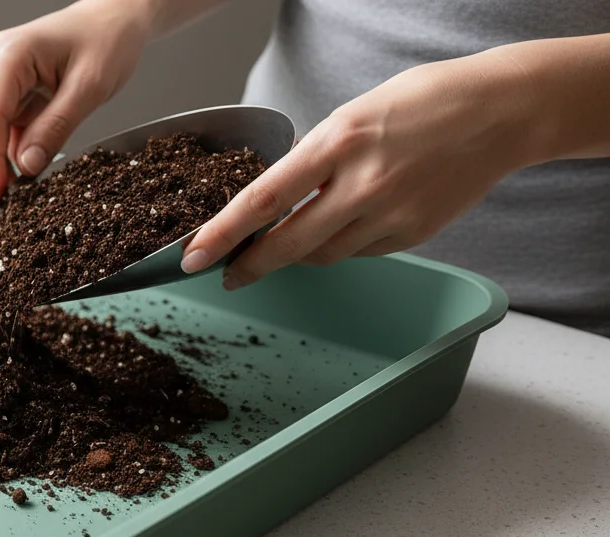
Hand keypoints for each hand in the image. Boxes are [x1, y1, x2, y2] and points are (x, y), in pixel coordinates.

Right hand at [0, 0, 153, 206]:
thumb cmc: (106, 40)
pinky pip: (1, 133)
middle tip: (3, 209)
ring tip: (14, 200)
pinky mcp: (9, 95)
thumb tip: (27, 167)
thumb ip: (57, 126)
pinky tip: (22, 179)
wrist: (115, 19)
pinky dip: (8, 158)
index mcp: (8, 56)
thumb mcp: (89, 86)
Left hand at [180, 48, 539, 289]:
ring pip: (323, 254)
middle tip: (226, 275)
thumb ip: (313, 160)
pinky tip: (348, 223)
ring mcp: (391, 214)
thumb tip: (273, 202)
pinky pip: (359, 252)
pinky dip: (342, 245)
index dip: (222, 234)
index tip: (193, 256)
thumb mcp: (352, 116)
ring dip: (298, 253)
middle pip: (288, 244)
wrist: (502, 111)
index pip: (263, 199)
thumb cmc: (422, 102)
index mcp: (338, 143)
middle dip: (250, 264)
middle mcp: (363, 184)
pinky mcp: (414, 234)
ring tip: (287, 242)